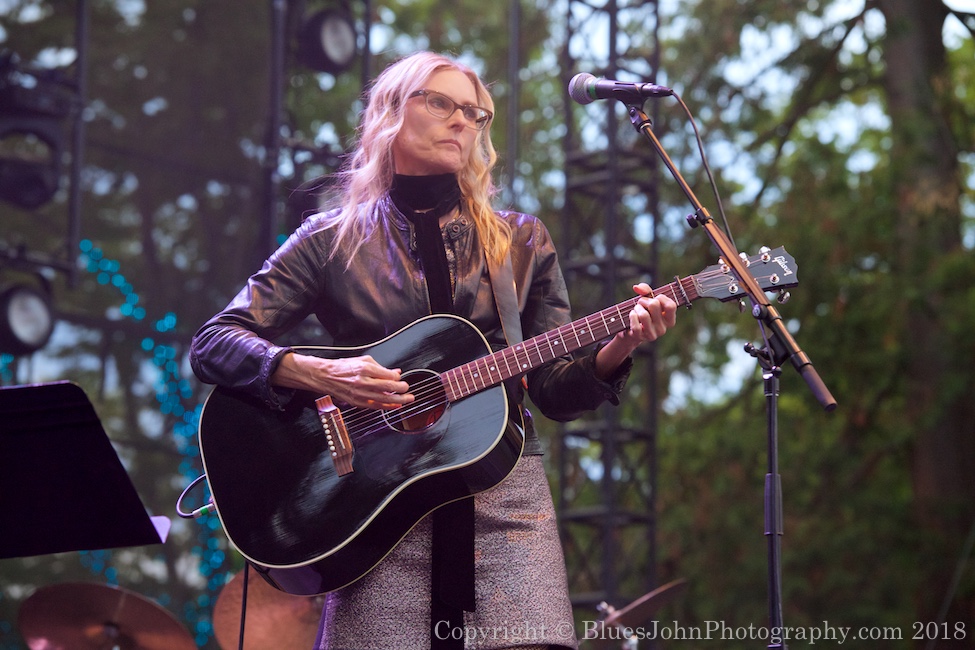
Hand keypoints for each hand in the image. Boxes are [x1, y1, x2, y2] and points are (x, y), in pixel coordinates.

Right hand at [272, 352, 413, 409]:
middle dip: (401, 389)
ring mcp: (360, 393)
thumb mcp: (363, 360)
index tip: (400, 377)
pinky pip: (375, 406)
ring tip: (408, 399)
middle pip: (388, 387)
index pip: (387, 374)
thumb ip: (380, 367)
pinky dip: (387, 407)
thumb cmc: (343, 367)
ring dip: (398, 400)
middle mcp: (363, 381)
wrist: (326, 376)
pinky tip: (395, 406)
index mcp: (364, 368)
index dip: (397, 377)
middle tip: (407, 389)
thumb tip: (395, 371)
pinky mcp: (357, 402)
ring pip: (384, 399)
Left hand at [594, 284, 677, 378]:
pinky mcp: (641, 337)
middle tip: (641, 303)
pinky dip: (632, 316)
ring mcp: (652, 334)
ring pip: (644, 315)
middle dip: (644, 300)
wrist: (632, 330)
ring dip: (637, 308)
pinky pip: (636, 325)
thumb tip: (638, 288)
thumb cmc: (644, 312)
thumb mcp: (648, 300)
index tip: (654, 298)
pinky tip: (632, 315)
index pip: (671, 305)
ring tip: (636, 309)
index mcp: (670, 320)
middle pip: (654, 305)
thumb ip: (646, 290)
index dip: (661, 297)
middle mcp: (663, 328)